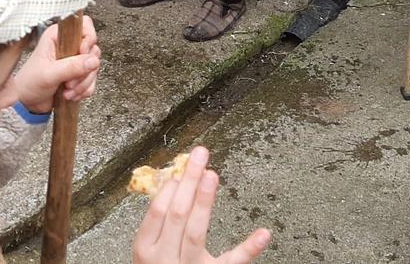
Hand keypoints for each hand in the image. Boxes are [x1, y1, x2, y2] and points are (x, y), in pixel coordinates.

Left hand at [15, 17, 100, 114]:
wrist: (27, 102)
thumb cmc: (29, 82)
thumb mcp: (49, 74)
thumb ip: (71, 66)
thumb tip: (92, 61)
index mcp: (58, 36)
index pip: (84, 25)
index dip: (87, 40)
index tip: (81, 54)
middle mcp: (68, 45)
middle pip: (93, 49)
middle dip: (84, 70)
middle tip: (69, 81)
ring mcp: (75, 60)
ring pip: (94, 66)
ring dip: (83, 83)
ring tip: (67, 90)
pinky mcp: (79, 74)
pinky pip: (92, 80)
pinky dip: (84, 90)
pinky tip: (71, 94)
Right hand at [132, 146, 270, 263]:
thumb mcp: (149, 250)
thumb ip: (159, 222)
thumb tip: (175, 181)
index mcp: (146, 250)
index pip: (157, 212)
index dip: (169, 188)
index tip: (179, 169)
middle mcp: (165, 260)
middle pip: (177, 214)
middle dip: (188, 182)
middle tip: (200, 156)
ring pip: (197, 232)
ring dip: (204, 201)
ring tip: (213, 175)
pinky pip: (231, 262)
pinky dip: (248, 248)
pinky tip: (263, 233)